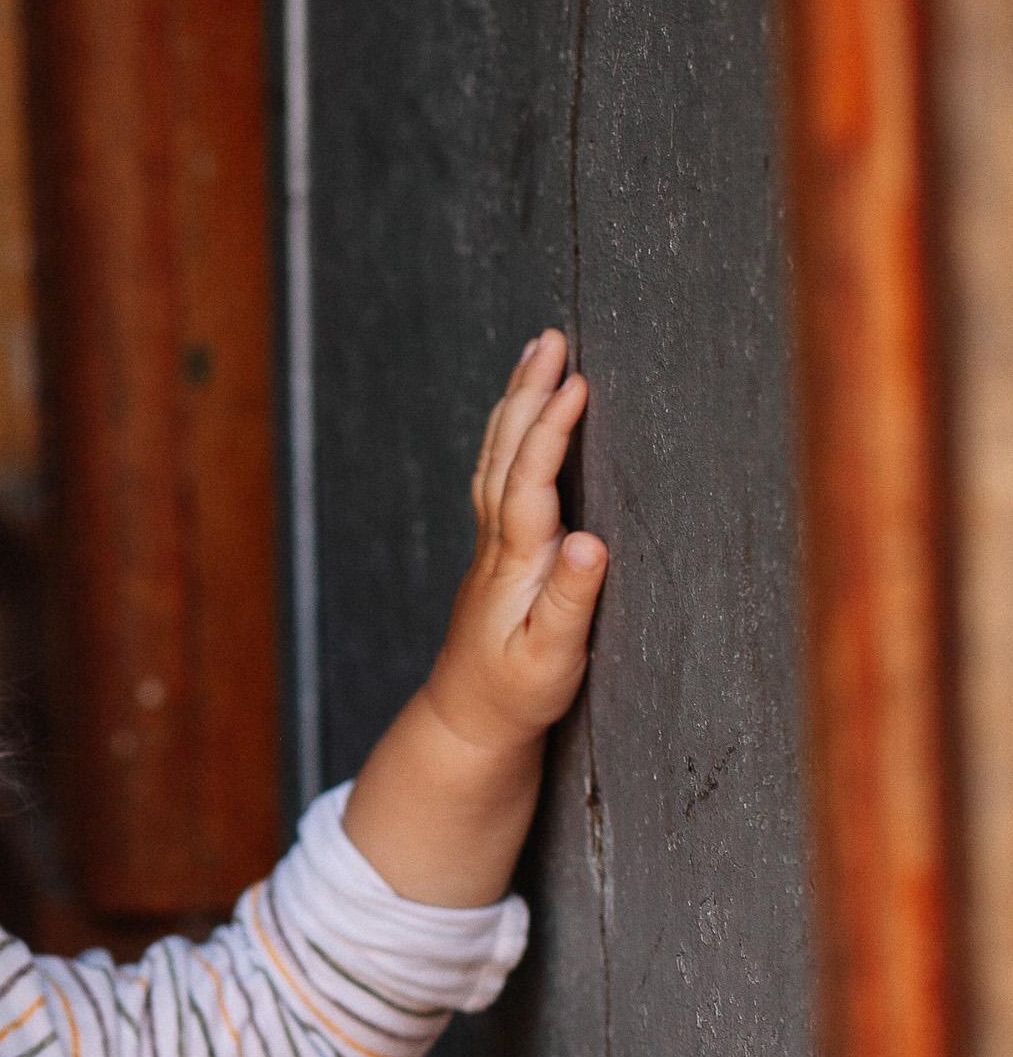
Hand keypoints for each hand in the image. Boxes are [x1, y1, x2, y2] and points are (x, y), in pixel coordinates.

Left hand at [425, 330, 608, 755]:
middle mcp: (496, 544)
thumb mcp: (552, 658)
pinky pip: (498, 473)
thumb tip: (589, 541)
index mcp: (515, 563)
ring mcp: (490, 544)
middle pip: (506, 452)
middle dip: (529, 391)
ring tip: (537, 351)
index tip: (576, 383)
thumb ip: (571, 600)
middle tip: (552, 338)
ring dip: (516, 401)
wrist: (467, 719)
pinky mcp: (494, 551)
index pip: (531, 482)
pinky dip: (509, 431)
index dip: (551, 431)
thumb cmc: (516, 693)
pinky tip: (519, 410)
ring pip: (497, 456)